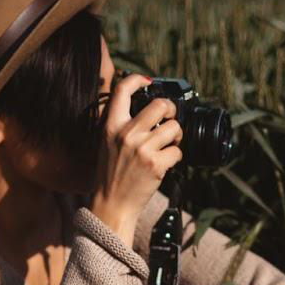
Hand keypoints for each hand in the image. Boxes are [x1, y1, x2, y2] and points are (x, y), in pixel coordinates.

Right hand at [89, 72, 183, 243]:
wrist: (112, 204)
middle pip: (160, 105)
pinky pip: (178, 151)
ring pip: (174, 128)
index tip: (147, 81)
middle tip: (170, 119)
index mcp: (110, 126)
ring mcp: (142, 149)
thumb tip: (144, 106)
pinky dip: (176, 157)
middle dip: (171, 110)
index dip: (137, 79)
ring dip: (176, 136)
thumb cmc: (110, 174)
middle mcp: (126, 134)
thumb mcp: (106, 143)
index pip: (122, 90)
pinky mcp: (156, 165)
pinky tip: (166, 163)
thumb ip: (120, 124)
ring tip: (168, 144)